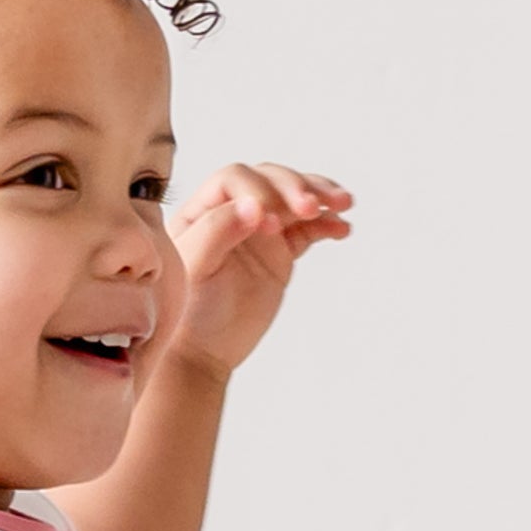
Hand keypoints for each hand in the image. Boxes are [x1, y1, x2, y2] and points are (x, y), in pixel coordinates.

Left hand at [160, 162, 353, 385]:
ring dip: (319, 196)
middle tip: (311, 207)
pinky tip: (342, 228)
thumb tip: (255, 204)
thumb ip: (217, 230)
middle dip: (294, 188)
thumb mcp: (193, 268)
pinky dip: (326, 225)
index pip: (235, 179)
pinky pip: (307, 229)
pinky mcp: (280, 250)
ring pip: (292, 199)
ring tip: (343, 204)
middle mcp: (231, 211)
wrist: (202, 351)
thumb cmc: (187, 311)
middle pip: (269, 181)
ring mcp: (259, 229)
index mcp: (202, 209)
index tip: (269, 220)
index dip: (257, 191)